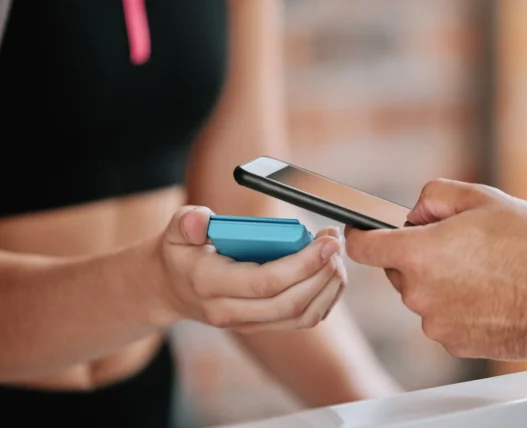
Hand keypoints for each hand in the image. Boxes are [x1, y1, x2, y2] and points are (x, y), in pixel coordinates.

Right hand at [151, 206, 346, 332]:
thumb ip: (187, 222)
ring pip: (302, 317)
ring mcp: (249, 323)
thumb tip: (201, 219)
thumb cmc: (182, 252)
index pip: (265, 283)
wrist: (173, 288)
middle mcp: (230, 312)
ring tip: (337, 257)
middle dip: (322, 274)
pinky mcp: (264, 325)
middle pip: (290, 304)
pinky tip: (330, 272)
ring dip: (328, 288)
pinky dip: (325, 298)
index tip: (327, 241)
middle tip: (336, 243)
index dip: (303, 264)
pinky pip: (303, 320)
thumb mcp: (177, 230)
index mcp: (210, 285)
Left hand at [345, 179, 526, 360]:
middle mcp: (418, 292)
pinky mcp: (453, 343)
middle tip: (460, 246)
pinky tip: (490, 296)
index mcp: (417, 253)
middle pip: (398, 270)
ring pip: (424, 296)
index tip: (362, 232)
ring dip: (442, 283)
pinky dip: (459, 308)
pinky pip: (444, 319)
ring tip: (485, 273)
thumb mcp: (483, 199)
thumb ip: (436, 196)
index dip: (359, 236)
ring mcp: (434, 322)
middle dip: (419, 256)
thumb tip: (417, 210)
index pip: (362, 247)